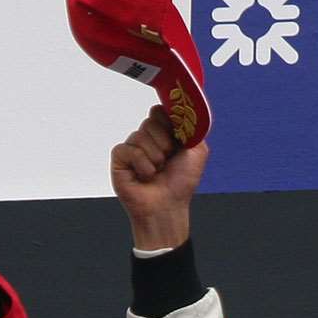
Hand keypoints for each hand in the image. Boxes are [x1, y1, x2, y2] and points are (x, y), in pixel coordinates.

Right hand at [111, 103, 205, 251]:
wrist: (167, 207)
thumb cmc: (181, 183)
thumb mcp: (197, 152)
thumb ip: (193, 128)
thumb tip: (183, 110)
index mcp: (165, 133)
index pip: (161, 111)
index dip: (168, 122)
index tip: (176, 138)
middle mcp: (148, 138)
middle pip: (150, 120)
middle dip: (164, 142)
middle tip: (167, 161)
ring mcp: (133, 146)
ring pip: (140, 135)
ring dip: (154, 157)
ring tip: (156, 172)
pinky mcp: (120, 157)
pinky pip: (128, 149)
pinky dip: (141, 164)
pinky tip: (144, 176)